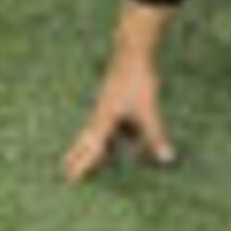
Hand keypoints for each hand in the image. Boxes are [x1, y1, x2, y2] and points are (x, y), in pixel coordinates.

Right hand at [61, 50, 174, 180]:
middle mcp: (101, 115)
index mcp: (105, 120)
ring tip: (91, 158)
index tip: (71, 178)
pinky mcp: (114, 100)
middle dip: (76, 156)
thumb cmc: (137, 80)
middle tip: (64, 170)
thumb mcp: (148, 111)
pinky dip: (112, 135)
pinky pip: (110, 124)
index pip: (92, 148)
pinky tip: (126, 137)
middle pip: (86, 140)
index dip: (83, 165)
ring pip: (98, 132)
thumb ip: (156, 136)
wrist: (132, 51)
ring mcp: (107, 107)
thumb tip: (166, 159)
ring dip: (94, 146)